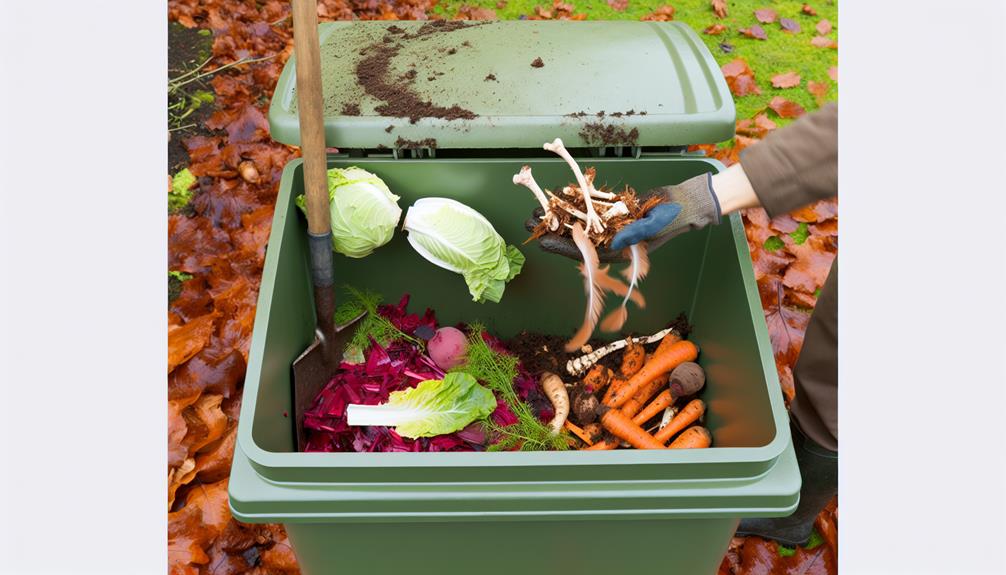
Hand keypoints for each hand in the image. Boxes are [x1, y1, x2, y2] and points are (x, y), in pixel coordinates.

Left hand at [524, 173, 722, 260]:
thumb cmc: (670, 221)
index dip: (560, 247)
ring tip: (535, 209)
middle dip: (550, 229)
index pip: (582, 252)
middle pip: (572, 236)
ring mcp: (608, 224)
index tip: (540, 241)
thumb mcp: (652, 228)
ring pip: (576, 221)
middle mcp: (608, 240)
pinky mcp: (610, 209)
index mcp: (615, 251)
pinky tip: (557, 195)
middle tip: (528, 222)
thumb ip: (632, 234)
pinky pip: (586, 207)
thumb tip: (613, 242)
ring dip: (556, 215)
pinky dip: (572, 202)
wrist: (683, 204)